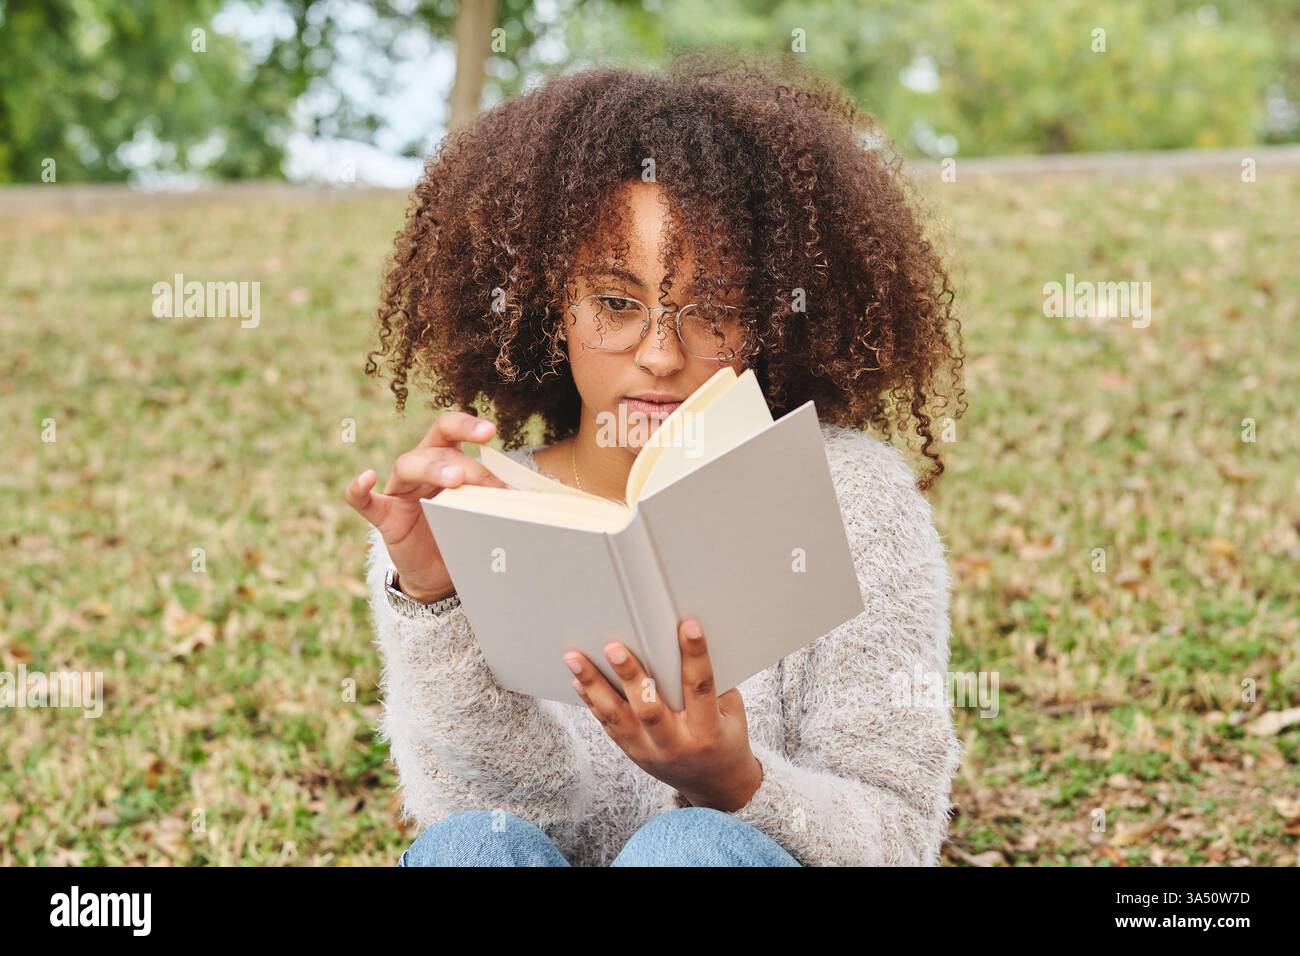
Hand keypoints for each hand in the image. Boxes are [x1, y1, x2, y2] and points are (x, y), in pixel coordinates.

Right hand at [345, 411, 509, 601]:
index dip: (467, 426)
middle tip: (476, 476)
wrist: (439, 575)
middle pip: (433, 448)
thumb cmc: (463, 535)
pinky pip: (363, 501)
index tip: (490, 432)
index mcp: (446, 461)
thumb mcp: (482, 515)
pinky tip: (365, 479)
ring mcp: (400, 492)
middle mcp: (421, 470)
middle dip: (457, 459)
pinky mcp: (384, 518)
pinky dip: (359, 489)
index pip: (451, 432)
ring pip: (406, 466)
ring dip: (430, 469)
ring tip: (454, 481)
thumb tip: (525, 498)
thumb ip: (494, 500)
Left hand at [563, 618, 763, 811]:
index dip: (695, 656)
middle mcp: (675, 744)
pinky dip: (592, 700)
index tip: (688, 626)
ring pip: (617, 717)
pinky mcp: (632, 752)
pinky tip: (578, 679)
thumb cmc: (725, 738)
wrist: (714, 784)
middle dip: (630, 675)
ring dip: (594, 685)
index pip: (699, 688)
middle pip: (649, 709)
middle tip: (614, 647)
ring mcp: (649, 751)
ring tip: (575, 658)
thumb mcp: (731, 712)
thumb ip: (712, 683)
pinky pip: (608, 725)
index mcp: (707, 731)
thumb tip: (682, 640)